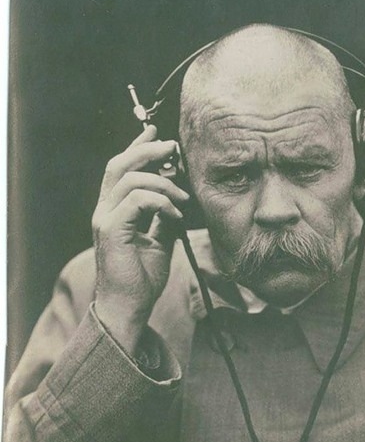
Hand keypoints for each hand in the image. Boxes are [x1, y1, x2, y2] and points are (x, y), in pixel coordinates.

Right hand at [92, 125, 188, 354]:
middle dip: (148, 150)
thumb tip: (176, 198)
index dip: (137, 146)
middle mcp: (104, 210)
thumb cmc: (141, 279)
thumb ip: (163, 217)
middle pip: (120, 164)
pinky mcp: (112, 230)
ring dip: (163, 183)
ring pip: (130, 179)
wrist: (129, 308)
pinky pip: (137, 200)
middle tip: (173, 149)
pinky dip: (161, 202)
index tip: (157, 133)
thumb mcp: (159, 241)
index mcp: (113, 210)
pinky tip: (176, 215)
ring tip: (183, 199)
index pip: (121, 169)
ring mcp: (105, 219)